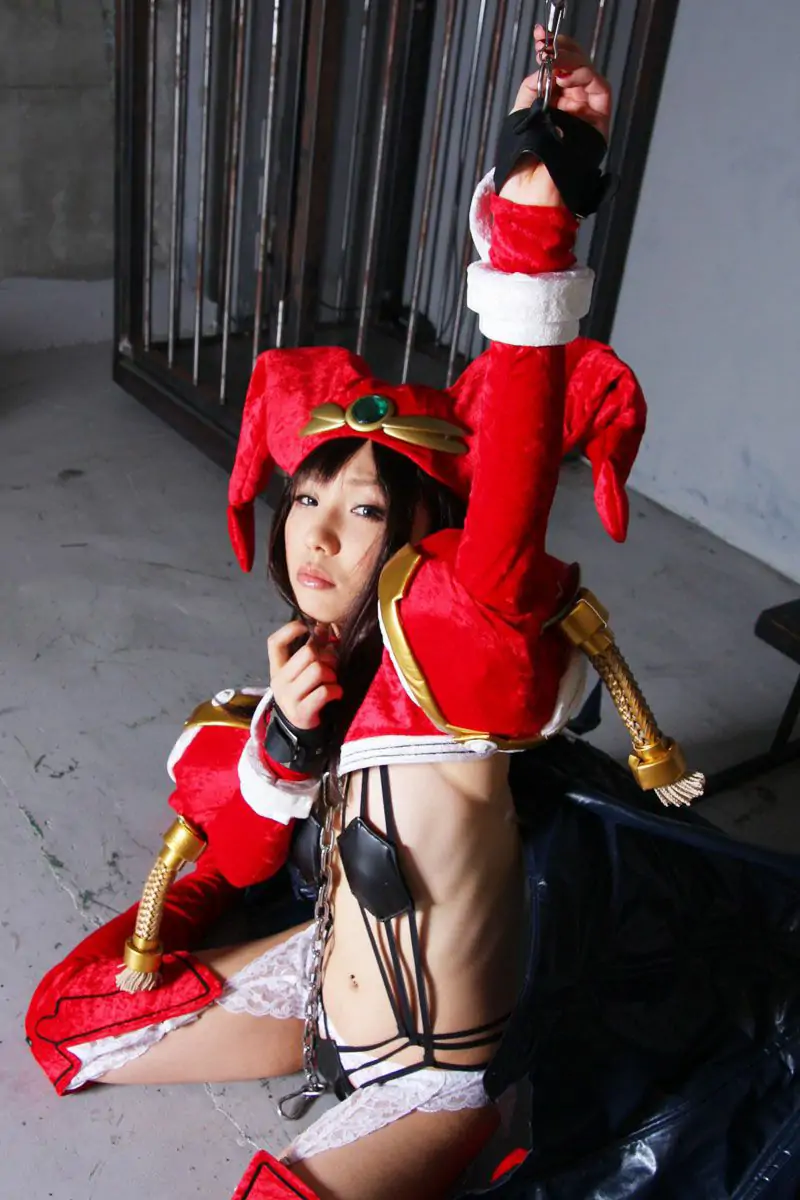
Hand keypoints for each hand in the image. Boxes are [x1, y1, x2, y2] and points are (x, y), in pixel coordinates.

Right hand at [267, 620, 341, 729]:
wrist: (299, 730)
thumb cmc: (304, 694)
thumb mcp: (302, 674)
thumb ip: (310, 652)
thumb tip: (324, 628)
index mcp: (277, 668)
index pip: (275, 643)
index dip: (290, 630)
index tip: (308, 627)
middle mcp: (279, 681)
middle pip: (308, 653)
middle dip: (327, 656)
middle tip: (332, 665)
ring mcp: (289, 697)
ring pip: (318, 670)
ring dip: (332, 675)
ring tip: (332, 682)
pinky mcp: (301, 711)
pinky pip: (325, 691)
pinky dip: (336, 690)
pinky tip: (336, 694)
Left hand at [499, 26, 611, 206]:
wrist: (531, 199)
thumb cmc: (521, 167)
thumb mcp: (521, 120)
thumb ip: (531, 91)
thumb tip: (543, 69)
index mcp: (551, 109)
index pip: (556, 74)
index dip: (551, 54)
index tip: (541, 40)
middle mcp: (570, 111)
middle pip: (575, 70)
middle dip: (563, 52)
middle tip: (548, 47)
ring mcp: (585, 117)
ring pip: (588, 76)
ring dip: (574, 61)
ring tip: (557, 62)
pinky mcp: (598, 126)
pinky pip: (600, 92)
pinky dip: (586, 77)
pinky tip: (567, 75)